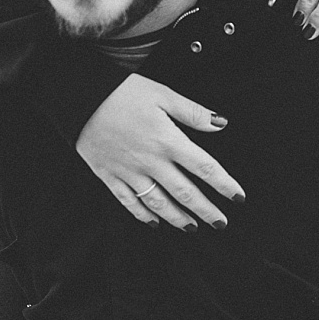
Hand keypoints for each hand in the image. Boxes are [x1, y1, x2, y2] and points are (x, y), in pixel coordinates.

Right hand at [75, 74, 245, 229]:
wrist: (80, 98)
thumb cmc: (123, 92)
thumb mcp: (163, 94)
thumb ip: (193, 113)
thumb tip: (220, 124)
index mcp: (168, 140)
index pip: (204, 167)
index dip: (224, 184)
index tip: (238, 196)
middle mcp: (151, 161)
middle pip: (185, 192)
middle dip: (206, 210)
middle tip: (221, 223)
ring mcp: (129, 172)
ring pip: (158, 203)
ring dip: (178, 218)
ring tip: (192, 228)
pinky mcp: (109, 176)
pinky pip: (129, 202)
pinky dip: (143, 215)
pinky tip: (154, 223)